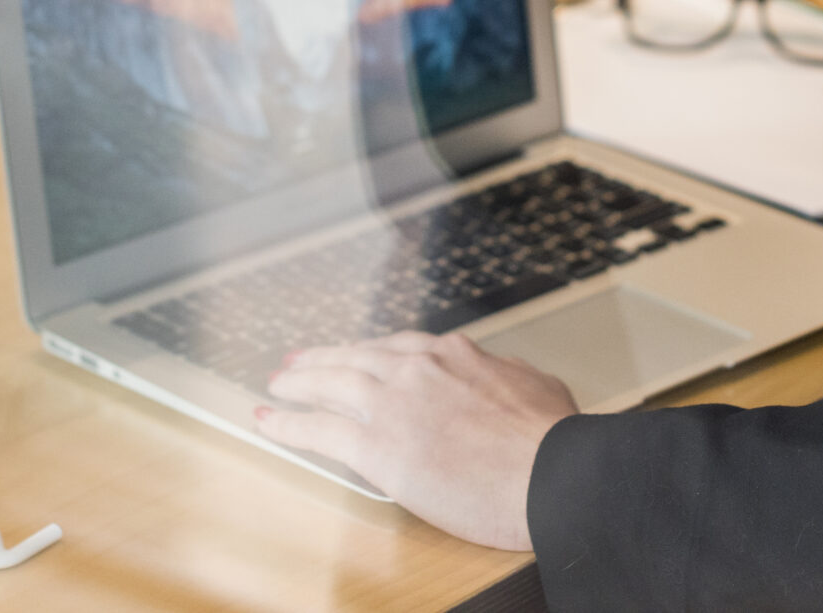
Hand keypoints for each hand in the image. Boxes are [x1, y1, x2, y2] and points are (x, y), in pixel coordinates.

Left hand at [256, 332, 577, 550]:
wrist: (551, 474)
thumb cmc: (553, 441)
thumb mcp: (537, 386)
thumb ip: (507, 377)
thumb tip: (506, 378)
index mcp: (454, 354)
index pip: (397, 348)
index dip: (367, 352)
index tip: (354, 354)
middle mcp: (416, 368)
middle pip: (354, 357)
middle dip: (321, 359)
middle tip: (296, 363)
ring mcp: (393, 403)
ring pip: (329, 384)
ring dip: (297, 384)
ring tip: (276, 386)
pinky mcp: (377, 447)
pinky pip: (319, 430)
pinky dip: (288, 424)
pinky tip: (268, 423)